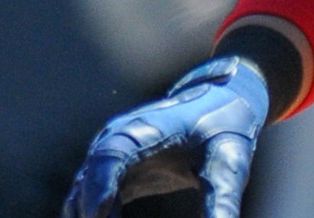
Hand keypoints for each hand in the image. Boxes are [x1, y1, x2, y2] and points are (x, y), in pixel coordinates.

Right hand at [61, 56, 269, 217]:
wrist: (219, 106)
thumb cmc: (225, 130)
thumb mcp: (230, 163)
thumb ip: (223, 199)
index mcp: (148, 128)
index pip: (111, 152)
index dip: (99, 184)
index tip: (98, 216)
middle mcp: (119, 137)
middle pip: (89, 177)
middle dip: (91, 211)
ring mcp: (111, 154)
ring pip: (83, 192)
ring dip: (90, 215)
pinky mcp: (115, 173)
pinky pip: (91, 199)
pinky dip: (95, 217)